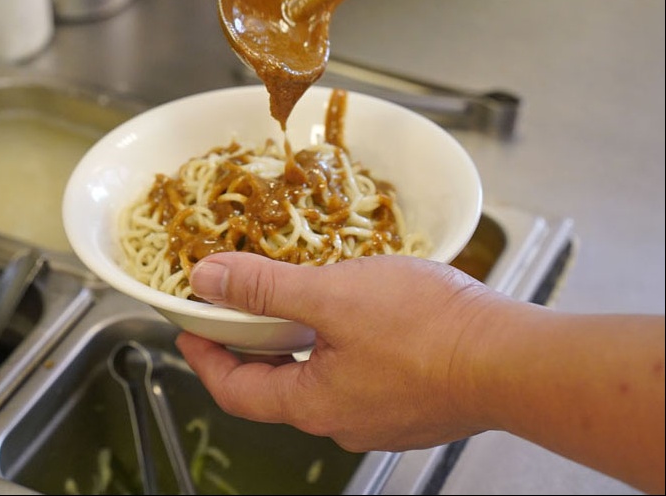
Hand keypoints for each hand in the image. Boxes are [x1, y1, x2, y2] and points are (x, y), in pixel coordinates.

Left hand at [175, 252, 664, 493]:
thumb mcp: (330, 295)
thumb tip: (207, 282)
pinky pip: (355, 372)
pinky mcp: (411, 400)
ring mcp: (380, 414)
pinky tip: (352, 312)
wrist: (512, 359)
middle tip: (236, 308)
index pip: (235, 390)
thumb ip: (265, 288)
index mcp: (312, 404)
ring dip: (297, 340)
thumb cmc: (428, 332)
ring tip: (294, 300)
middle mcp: (342, 419)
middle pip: (274, 384)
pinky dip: (336, 343)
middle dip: (251, 343)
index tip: (188, 330)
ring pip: (317, 375)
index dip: (204, 357)